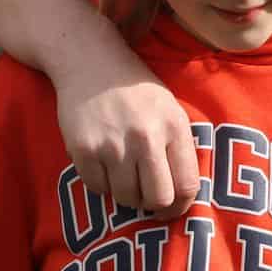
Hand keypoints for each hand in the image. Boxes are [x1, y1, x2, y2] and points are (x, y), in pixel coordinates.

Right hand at [52, 44, 200, 219]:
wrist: (91, 62)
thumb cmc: (137, 90)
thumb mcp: (170, 110)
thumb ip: (178, 147)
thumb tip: (183, 195)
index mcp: (174, 126)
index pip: (187, 185)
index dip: (181, 206)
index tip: (173, 208)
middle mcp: (146, 137)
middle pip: (157, 199)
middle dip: (154, 206)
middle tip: (147, 198)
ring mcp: (113, 145)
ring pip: (126, 198)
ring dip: (127, 195)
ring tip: (125, 175)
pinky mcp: (84, 150)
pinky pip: (98, 189)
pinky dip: (103, 184)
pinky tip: (105, 164)